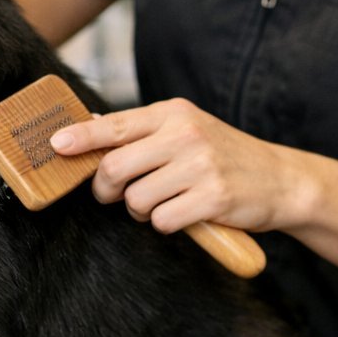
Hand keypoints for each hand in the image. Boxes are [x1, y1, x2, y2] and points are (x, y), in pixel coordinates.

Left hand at [50, 97, 302, 235]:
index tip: (56, 145)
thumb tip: (88, 125)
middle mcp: (186, 134)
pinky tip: (184, 214)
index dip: (81, 137)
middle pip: (115, 167)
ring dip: (140, 210)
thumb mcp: (186, 129)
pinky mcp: (213, 198)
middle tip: (115, 195)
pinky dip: (165, 223)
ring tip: (163, 203)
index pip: (115, 125)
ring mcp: (201, 165)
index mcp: (174, 113)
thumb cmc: (223, 155)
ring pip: (136, 199)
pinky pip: (161, 220)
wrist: (280, 179)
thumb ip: (141, 130)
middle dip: (106, 189)